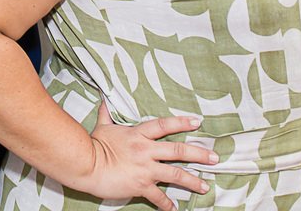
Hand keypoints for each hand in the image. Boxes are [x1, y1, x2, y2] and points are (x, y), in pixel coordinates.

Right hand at [82, 100, 216, 210]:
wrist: (86, 164)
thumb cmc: (92, 145)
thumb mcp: (102, 127)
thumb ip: (107, 115)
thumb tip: (104, 101)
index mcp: (138, 134)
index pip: (164, 125)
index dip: (182, 123)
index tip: (197, 122)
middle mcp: (146, 150)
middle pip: (179, 151)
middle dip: (199, 154)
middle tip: (214, 158)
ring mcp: (145, 169)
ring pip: (176, 174)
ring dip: (193, 181)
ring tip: (205, 186)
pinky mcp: (141, 185)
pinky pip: (159, 197)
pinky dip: (167, 204)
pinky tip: (174, 209)